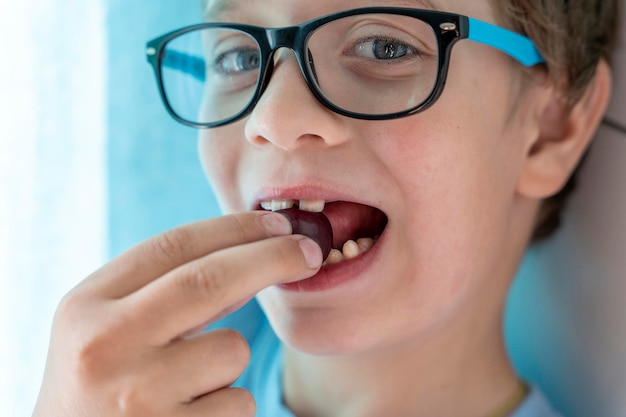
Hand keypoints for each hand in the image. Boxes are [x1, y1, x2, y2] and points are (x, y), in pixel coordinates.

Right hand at [32, 211, 321, 416]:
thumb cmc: (101, 391)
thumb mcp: (107, 333)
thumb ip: (160, 294)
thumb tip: (251, 254)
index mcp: (85, 308)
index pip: (172, 247)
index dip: (234, 228)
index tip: (277, 224)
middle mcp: (104, 348)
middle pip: (210, 280)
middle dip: (271, 257)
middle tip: (309, 250)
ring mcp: (137, 397)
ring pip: (232, 350)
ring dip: (229, 362)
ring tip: (188, 386)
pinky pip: (238, 402)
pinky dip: (228, 406)